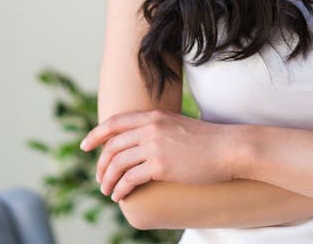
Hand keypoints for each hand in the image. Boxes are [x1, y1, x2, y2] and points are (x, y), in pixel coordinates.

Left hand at [79, 109, 236, 200]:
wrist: (228, 148)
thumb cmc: (207, 140)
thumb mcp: (178, 126)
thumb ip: (159, 129)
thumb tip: (142, 142)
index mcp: (154, 116)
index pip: (114, 122)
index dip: (96, 134)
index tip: (85, 146)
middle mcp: (151, 128)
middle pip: (112, 145)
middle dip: (100, 164)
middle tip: (99, 178)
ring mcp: (155, 146)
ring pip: (117, 163)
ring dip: (107, 179)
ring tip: (107, 191)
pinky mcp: (161, 165)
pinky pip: (129, 178)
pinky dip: (120, 189)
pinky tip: (120, 196)